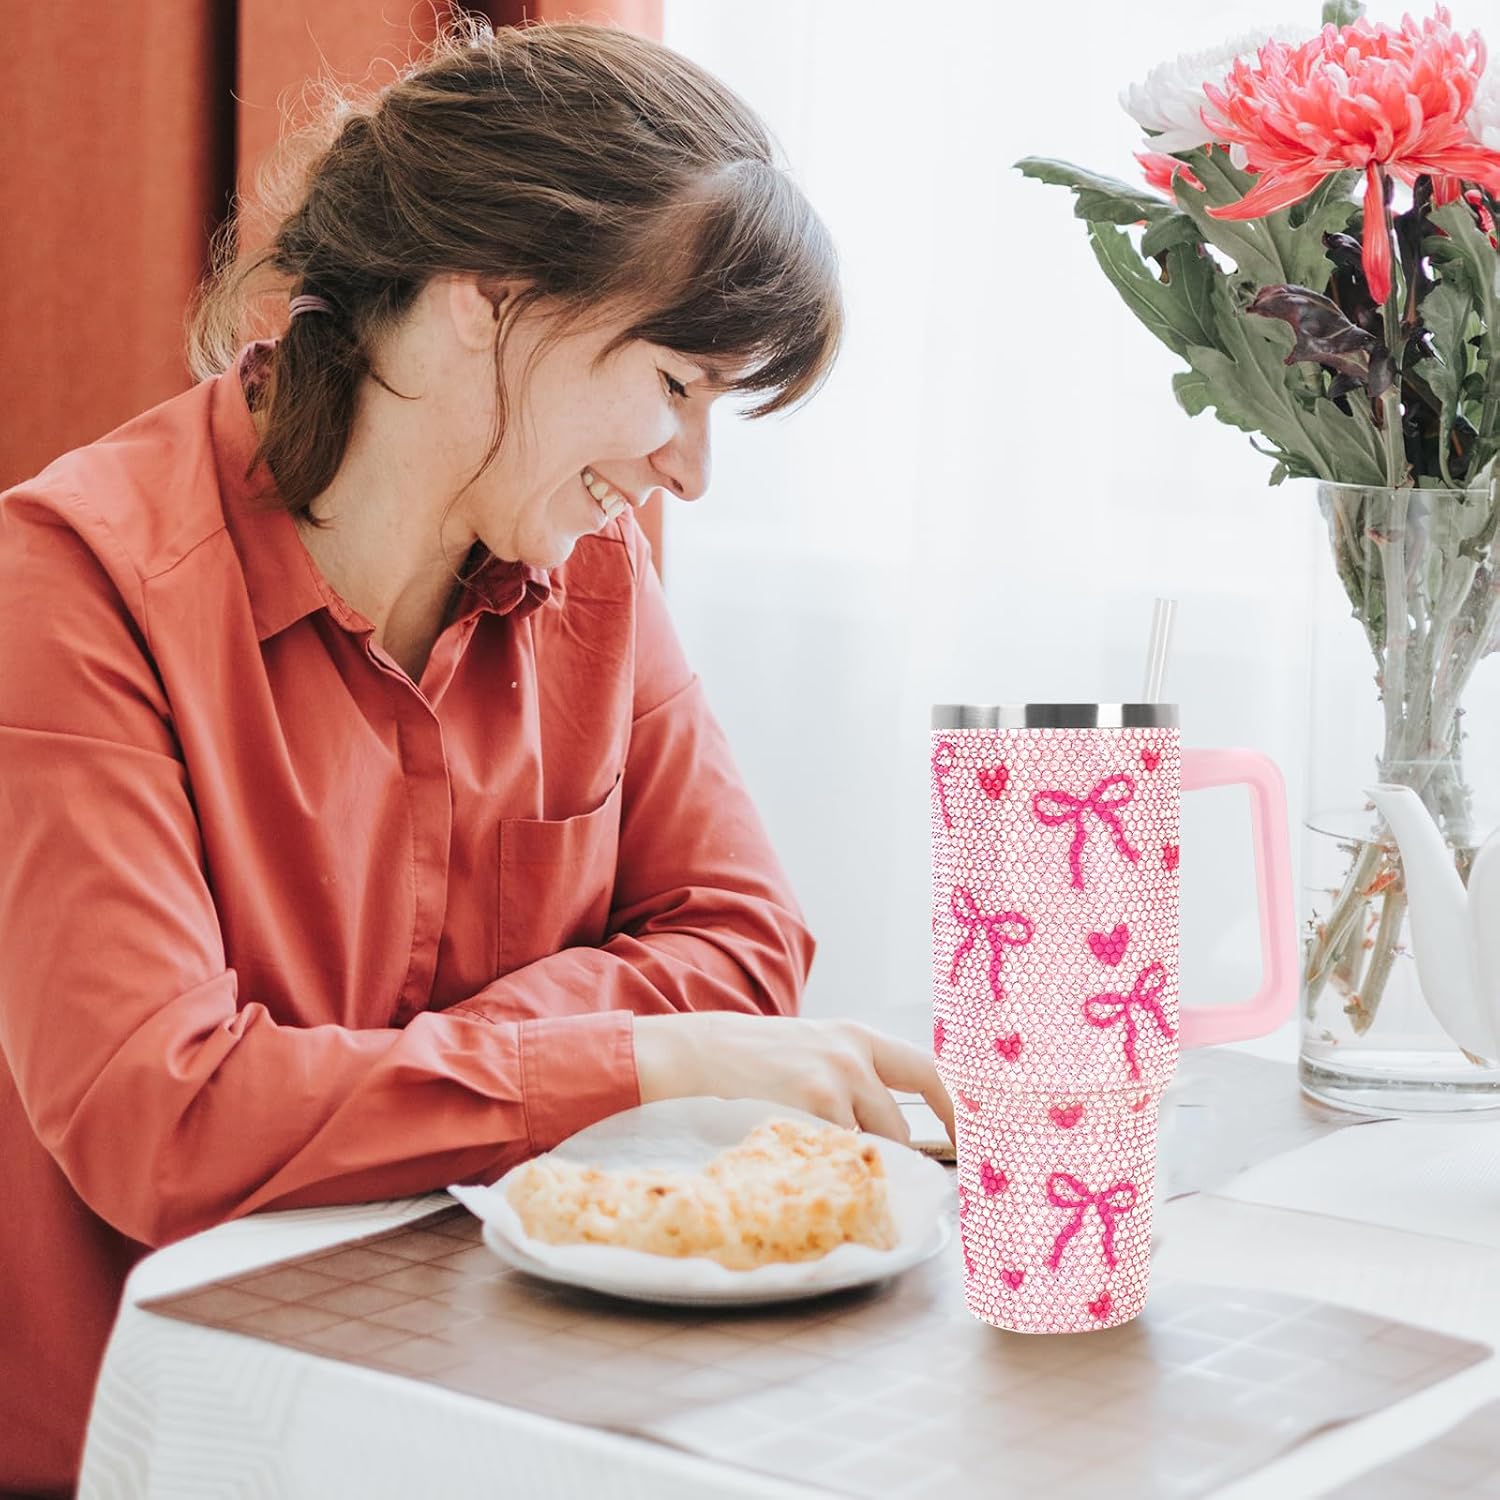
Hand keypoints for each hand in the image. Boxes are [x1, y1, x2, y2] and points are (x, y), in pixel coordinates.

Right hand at [633, 1012, 954, 1147]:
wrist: (704, 1052)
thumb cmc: (761, 1062)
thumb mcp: (817, 1051)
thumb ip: (859, 1078)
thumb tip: (899, 1133)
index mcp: (862, 1038)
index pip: (934, 1070)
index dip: (962, 1106)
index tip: (979, 1137)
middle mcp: (858, 1053)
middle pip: (911, 1115)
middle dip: (922, 1149)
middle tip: (936, 1178)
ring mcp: (838, 1077)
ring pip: (880, 1142)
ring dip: (869, 1165)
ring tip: (843, 1174)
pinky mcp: (814, 1102)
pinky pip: (845, 1152)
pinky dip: (839, 1169)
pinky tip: (818, 1170)